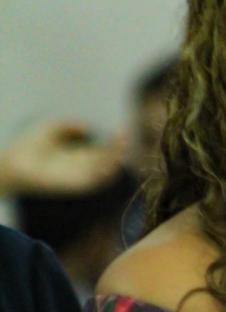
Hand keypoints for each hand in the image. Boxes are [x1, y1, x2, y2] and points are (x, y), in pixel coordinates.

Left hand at [0, 120, 125, 196]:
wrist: (13, 162)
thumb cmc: (29, 144)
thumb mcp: (51, 128)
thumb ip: (69, 125)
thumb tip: (86, 127)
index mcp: (78, 154)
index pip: (103, 149)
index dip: (114, 141)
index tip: (123, 128)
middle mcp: (81, 167)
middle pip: (107, 159)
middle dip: (119, 148)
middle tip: (126, 135)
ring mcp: (78, 176)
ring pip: (105, 171)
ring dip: (116, 160)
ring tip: (123, 145)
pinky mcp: (74, 186)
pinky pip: (95, 182)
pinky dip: (106, 175)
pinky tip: (112, 162)